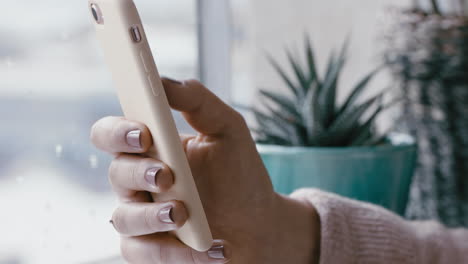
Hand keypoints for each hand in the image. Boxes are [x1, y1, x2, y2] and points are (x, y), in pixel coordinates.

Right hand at [90, 79, 319, 262]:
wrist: (259, 222)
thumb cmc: (240, 174)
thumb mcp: (228, 129)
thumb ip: (198, 101)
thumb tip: (165, 81)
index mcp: (152, 148)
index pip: (112, 134)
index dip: (118, 132)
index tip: (144, 133)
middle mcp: (140, 181)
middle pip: (115, 174)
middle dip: (138, 173)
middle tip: (166, 174)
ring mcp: (144, 216)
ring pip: (123, 218)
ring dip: (151, 216)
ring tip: (184, 213)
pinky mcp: (153, 249)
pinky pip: (144, 253)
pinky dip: (175, 254)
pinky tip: (213, 247)